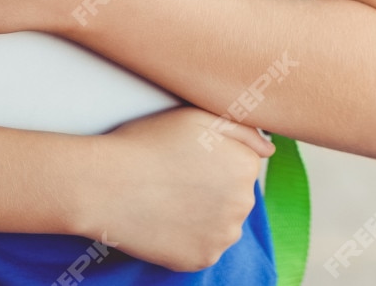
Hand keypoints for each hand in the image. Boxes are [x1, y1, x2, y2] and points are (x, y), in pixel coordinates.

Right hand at [77, 106, 272, 272]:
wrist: (105, 185)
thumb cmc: (148, 143)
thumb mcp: (199, 117)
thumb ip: (244, 130)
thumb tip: (270, 150)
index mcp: (247, 166)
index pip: (242, 164)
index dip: (213, 160)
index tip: (186, 159)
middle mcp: (244, 204)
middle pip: (234, 195)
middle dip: (212, 189)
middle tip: (174, 180)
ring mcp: (223, 236)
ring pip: (221, 223)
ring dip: (203, 215)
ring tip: (168, 200)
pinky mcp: (201, 259)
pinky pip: (203, 247)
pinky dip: (188, 238)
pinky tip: (166, 221)